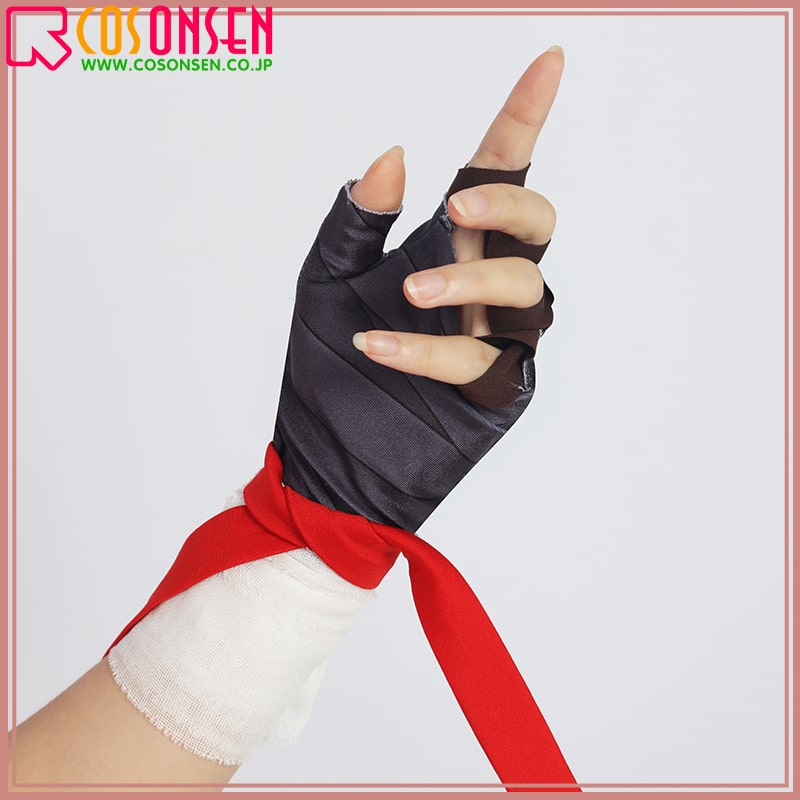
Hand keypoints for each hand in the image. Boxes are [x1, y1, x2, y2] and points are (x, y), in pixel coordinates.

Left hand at [273, 46, 565, 531]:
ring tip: (412, 290)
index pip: (497, 175)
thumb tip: (395, 153)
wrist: (322, 462)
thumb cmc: (326, 369)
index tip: (549, 62)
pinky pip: (485, 363)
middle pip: (537, 226)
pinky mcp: (496, 395)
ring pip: (527, 292)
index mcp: (446, 251)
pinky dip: (433, 350)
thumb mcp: (324, 282)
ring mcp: (494, 344)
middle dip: (508, 207)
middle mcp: (479, 291)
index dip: (523, 118)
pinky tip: (379, 345)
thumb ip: (356, 220)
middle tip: (457, 208)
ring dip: (472, 280)